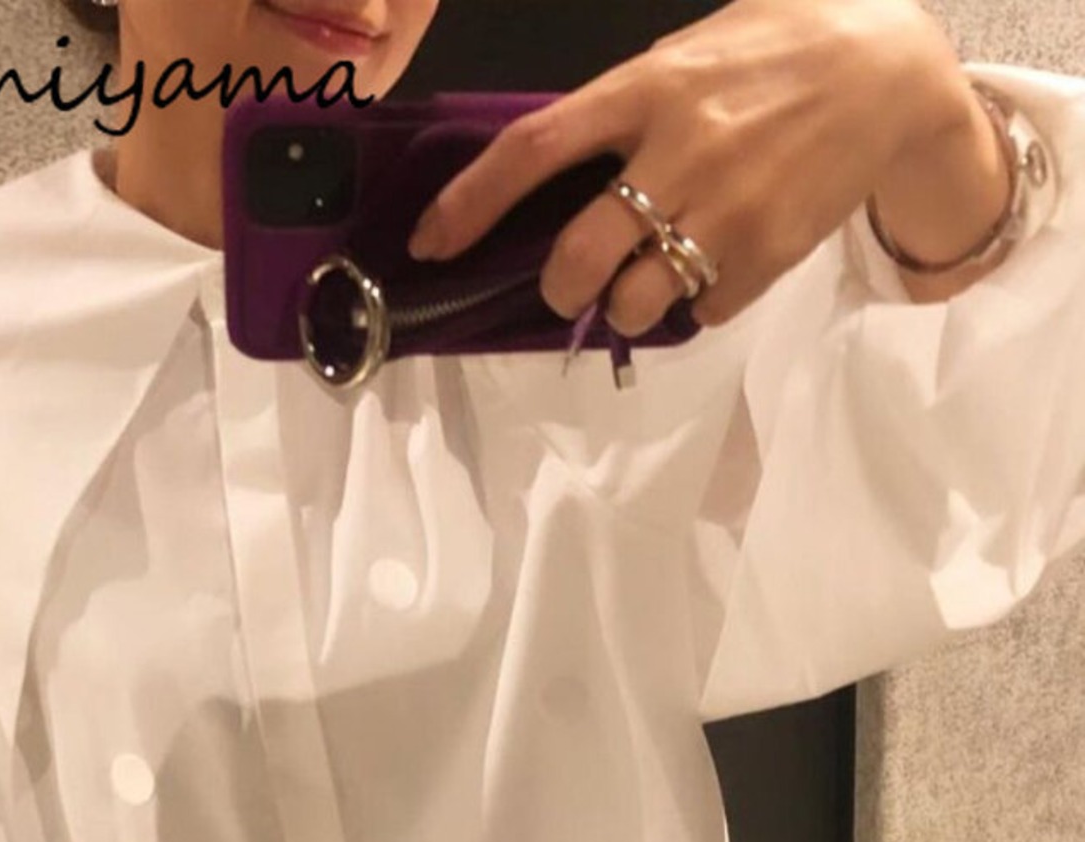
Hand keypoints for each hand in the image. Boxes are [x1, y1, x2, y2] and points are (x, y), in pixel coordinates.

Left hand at [405, 0, 976, 329]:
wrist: (890, 75)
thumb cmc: (775, 54)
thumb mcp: (689, 54)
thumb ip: (623, 110)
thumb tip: (552, 171)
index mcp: (647, 88)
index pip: (534, 150)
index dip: (470, 204)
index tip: (430, 243)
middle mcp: (681, 150)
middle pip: (580, 254)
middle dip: (559, 286)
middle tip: (566, 286)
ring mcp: (727, 210)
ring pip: (636, 299)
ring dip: (625, 305)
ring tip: (647, 280)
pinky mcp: (767, 255)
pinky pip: (702, 308)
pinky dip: (695, 301)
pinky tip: (715, 264)